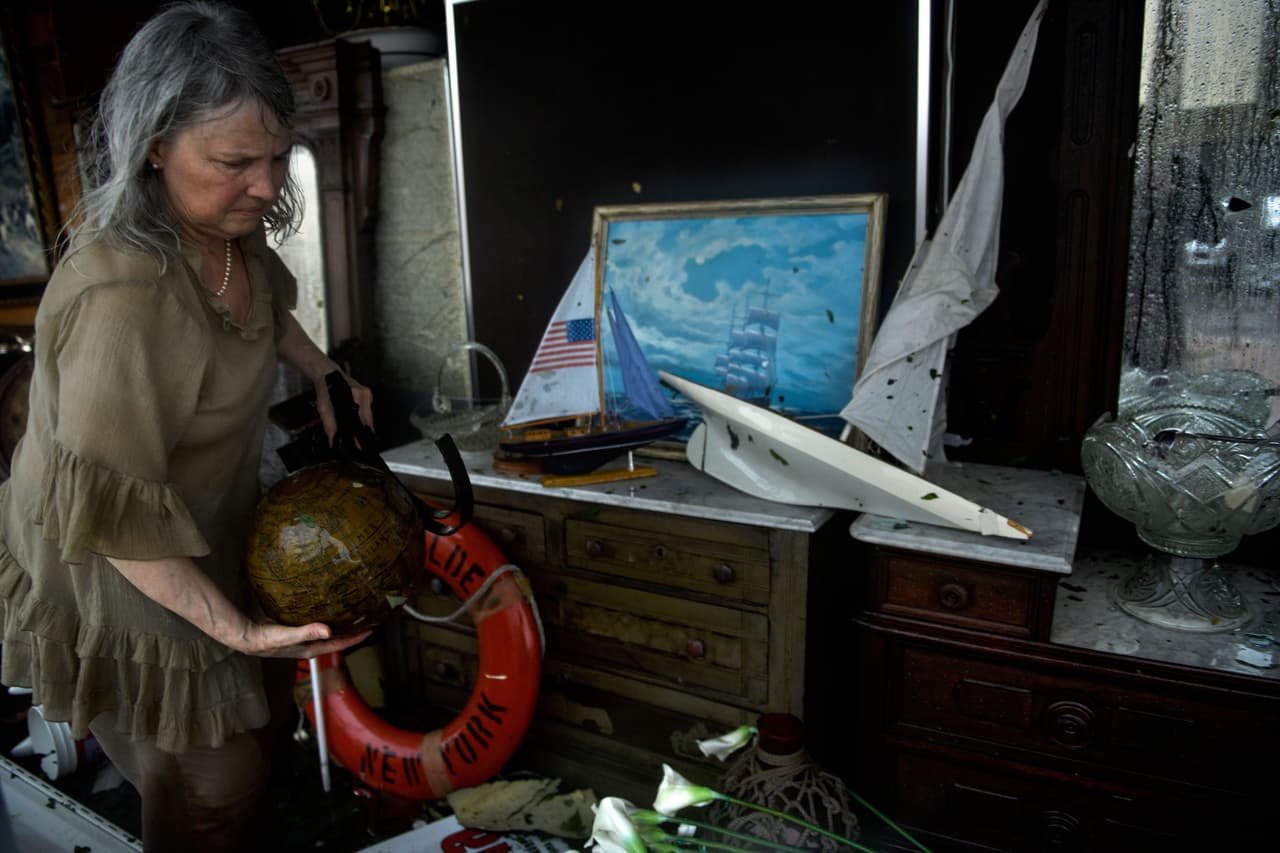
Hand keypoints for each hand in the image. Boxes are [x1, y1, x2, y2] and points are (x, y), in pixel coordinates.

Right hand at [235, 621, 371, 658]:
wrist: (247, 636)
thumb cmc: (265, 639)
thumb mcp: (287, 635)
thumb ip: (307, 632)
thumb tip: (328, 631)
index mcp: (310, 649)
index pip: (338, 645)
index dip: (355, 639)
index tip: (370, 631)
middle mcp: (309, 646)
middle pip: (336, 641)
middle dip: (352, 633)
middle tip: (367, 622)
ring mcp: (303, 639)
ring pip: (328, 634)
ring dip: (341, 627)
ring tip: (353, 616)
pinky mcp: (297, 631)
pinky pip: (317, 627)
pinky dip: (327, 621)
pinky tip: (329, 612)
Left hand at [313, 371, 373, 444]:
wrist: (328, 373)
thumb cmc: (326, 388)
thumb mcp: (323, 407)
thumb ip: (329, 423)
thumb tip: (333, 439)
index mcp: (354, 396)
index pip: (362, 421)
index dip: (360, 435)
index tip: (359, 445)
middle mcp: (363, 394)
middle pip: (368, 420)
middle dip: (363, 432)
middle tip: (358, 444)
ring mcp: (367, 393)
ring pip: (369, 416)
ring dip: (364, 425)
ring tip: (357, 435)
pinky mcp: (368, 394)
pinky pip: (368, 410)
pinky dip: (363, 417)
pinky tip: (357, 422)